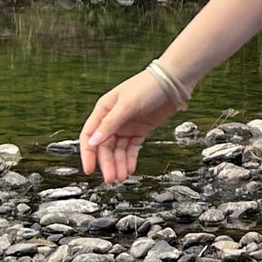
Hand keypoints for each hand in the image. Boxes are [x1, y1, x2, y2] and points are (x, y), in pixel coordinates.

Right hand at [79, 71, 180, 185]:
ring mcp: (127, 125)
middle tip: (111, 179)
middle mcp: (113, 119)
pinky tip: (130, 168)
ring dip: (119, 164)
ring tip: (121, 177)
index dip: (88, 153)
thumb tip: (93, 141)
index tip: (89, 169)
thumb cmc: (148, 86)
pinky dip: (130, 159)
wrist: (174, 82)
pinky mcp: (140, 130)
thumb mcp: (127, 105)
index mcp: (103, 110)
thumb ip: (110, 124)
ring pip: (118, 150)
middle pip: (105, 146)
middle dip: (107, 163)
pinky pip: (132, 148)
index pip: (89, 135)